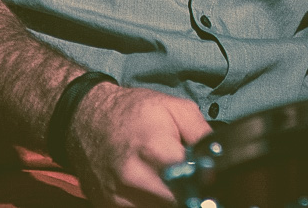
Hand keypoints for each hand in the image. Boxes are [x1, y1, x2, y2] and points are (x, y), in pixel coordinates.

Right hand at [68, 82, 211, 206]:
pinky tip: (155, 190)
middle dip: (189, 195)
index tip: (209, 181)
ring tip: (172, 185)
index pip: (189, 183)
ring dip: (170, 201)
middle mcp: (133, 177)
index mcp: (154, 148)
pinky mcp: (109, 206)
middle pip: (176, 202)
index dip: (204, 184)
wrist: (86, 119)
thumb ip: (202, 134)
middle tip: (193, 184)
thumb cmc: (133, 112)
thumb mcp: (175, 108)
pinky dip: (152, 204)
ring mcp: (118, 196)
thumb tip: (221, 158)